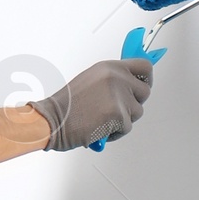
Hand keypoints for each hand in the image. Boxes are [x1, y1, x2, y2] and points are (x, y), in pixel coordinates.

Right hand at [34, 56, 152, 149]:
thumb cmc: (66, 105)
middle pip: (145, 91)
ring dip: (123, 120)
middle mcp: (117, 78)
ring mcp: (119, 96)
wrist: (52, 120)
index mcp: (110, 67)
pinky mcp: (119, 115)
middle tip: (119, 109)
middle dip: (134, 103)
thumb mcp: (90, 80)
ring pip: (137, 112)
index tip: (144, 84)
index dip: (146, 78)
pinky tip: (99, 129)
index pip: (144, 66)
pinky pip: (127, 128)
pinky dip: (115, 133)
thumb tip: (129, 85)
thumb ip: (112, 80)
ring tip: (103, 120)